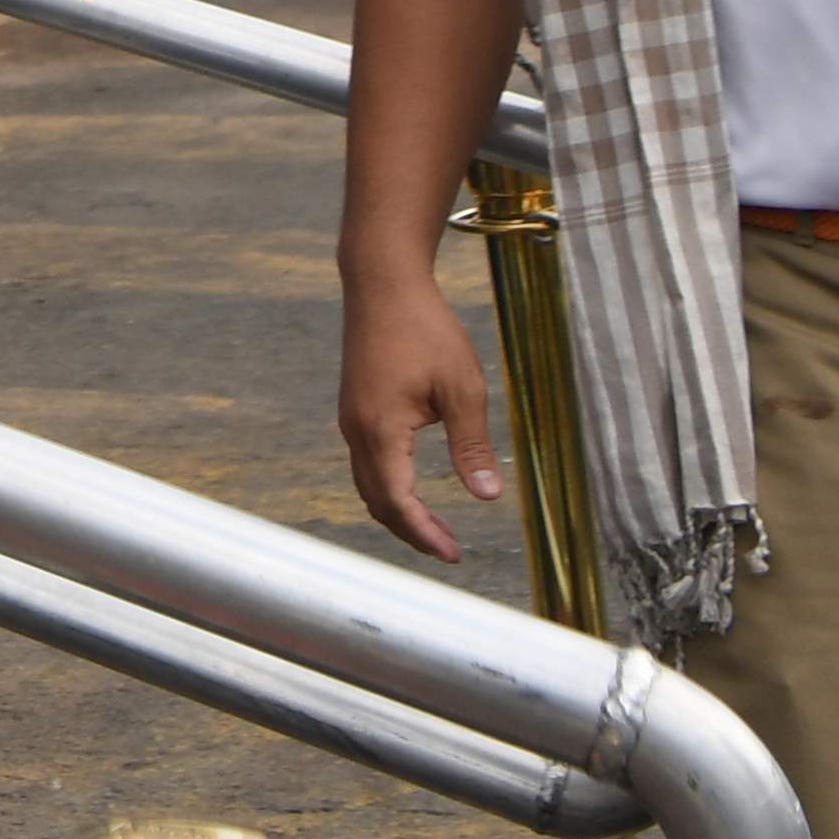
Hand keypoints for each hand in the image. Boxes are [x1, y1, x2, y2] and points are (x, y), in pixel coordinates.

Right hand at [338, 276, 505, 561]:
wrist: (382, 284)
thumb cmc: (425, 329)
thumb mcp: (462, 387)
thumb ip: (472, 445)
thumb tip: (487, 497)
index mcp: (381, 429)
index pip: (397, 500)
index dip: (424, 533)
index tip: (453, 555)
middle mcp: (357, 430)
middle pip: (376, 499)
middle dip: (411, 530)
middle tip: (449, 550)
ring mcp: (351, 419)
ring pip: (368, 483)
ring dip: (399, 510)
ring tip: (435, 527)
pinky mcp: (356, 408)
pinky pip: (367, 462)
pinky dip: (389, 486)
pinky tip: (414, 486)